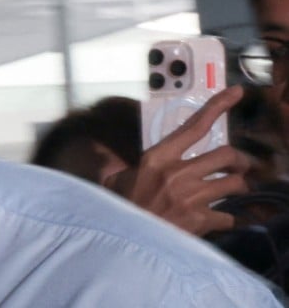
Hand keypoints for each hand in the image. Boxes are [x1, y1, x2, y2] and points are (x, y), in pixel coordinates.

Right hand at [103, 85, 250, 235]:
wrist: (124, 243)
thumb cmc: (117, 209)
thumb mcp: (110, 180)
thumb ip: (109, 162)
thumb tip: (97, 150)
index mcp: (157, 158)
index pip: (195, 126)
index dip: (219, 106)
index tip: (237, 93)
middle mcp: (178, 174)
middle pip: (227, 155)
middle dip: (239, 161)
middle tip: (237, 166)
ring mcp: (192, 198)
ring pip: (235, 184)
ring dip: (236, 187)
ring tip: (230, 190)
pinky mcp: (201, 221)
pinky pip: (228, 216)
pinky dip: (225, 218)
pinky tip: (216, 219)